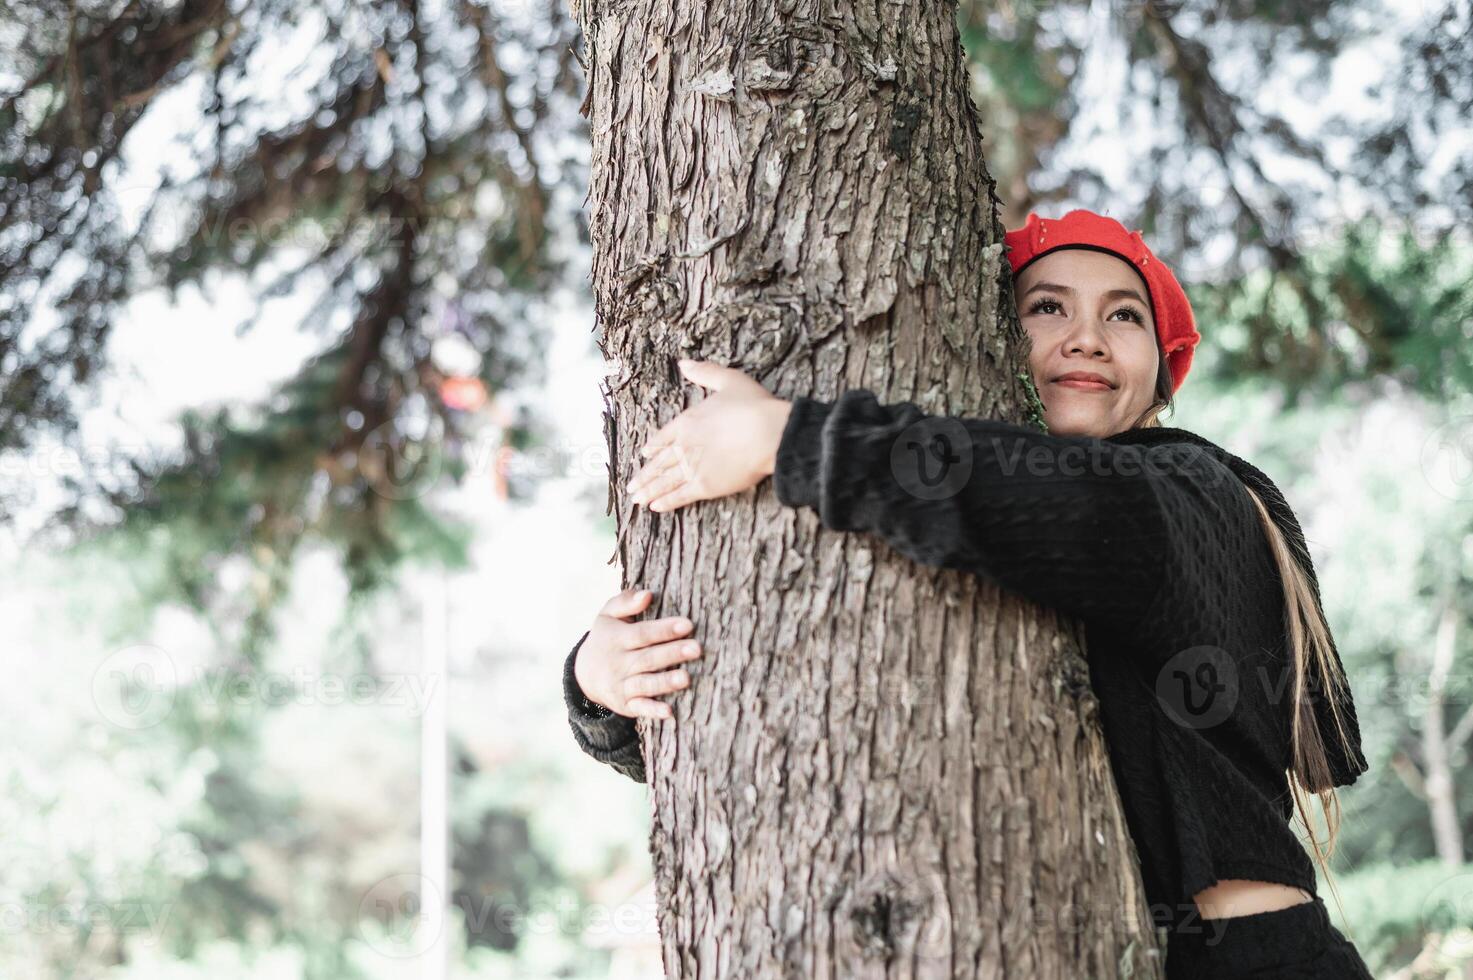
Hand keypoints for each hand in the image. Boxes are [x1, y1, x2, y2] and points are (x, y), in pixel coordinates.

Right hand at [573, 587, 704, 719]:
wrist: (585, 673)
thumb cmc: (607, 637)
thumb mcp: (607, 615)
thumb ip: (625, 601)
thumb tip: (647, 595)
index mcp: (618, 639)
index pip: (643, 633)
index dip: (664, 629)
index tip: (688, 625)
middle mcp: (620, 663)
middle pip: (649, 658)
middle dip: (672, 654)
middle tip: (696, 649)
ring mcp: (622, 685)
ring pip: (646, 684)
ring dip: (665, 682)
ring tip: (686, 678)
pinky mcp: (626, 705)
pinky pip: (639, 708)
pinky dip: (653, 711)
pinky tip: (669, 712)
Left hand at [626, 359, 792, 512]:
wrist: (767, 433)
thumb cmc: (754, 406)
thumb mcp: (728, 379)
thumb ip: (704, 372)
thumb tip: (683, 363)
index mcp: (688, 422)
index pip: (664, 437)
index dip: (654, 446)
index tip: (645, 454)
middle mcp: (684, 446)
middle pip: (659, 463)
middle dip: (645, 475)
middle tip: (631, 487)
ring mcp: (692, 467)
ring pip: (665, 481)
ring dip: (649, 491)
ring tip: (636, 498)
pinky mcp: (704, 486)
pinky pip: (680, 496)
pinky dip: (667, 502)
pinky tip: (655, 507)